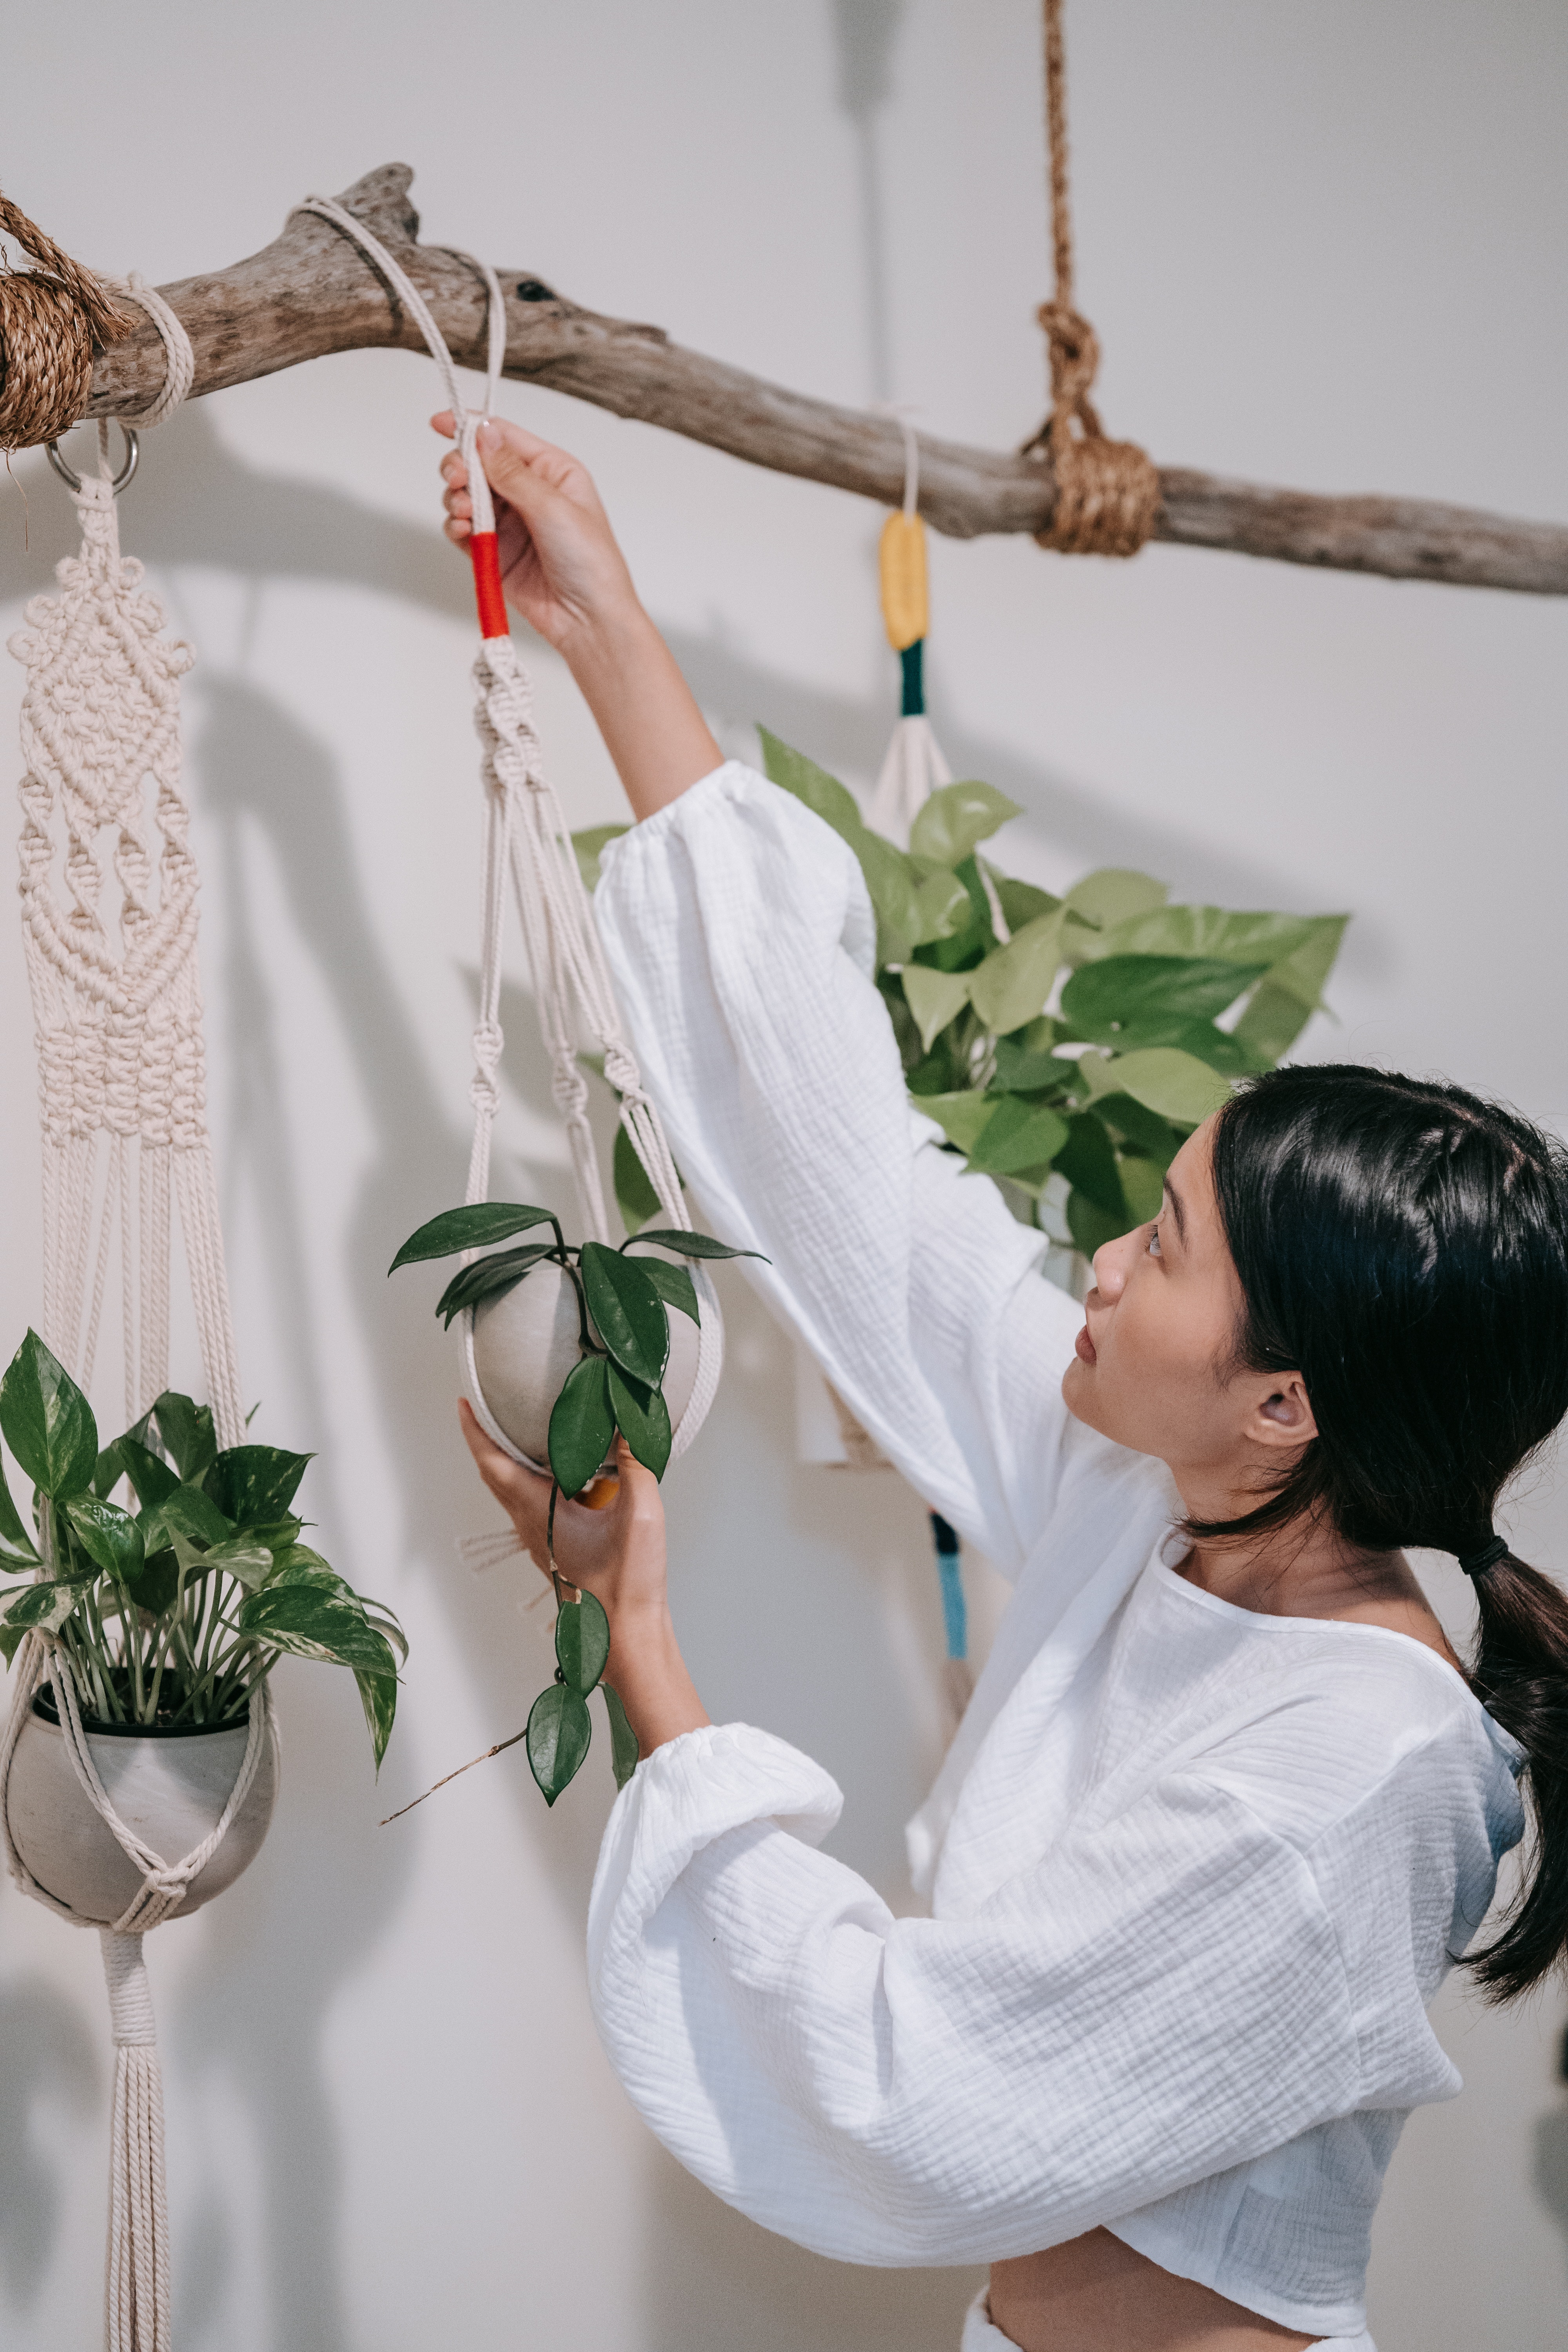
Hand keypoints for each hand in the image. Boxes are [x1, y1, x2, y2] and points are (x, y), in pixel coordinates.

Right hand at [433, 413, 721, 819]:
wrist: (589, 620)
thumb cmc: (591, 563)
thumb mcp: (554, 506)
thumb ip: (512, 471)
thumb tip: (483, 434)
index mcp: (552, 471)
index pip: (504, 438)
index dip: (470, 428)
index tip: (440, 423)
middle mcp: (528, 492)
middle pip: (477, 464)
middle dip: (460, 468)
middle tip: (458, 480)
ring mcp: (510, 523)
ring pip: (466, 496)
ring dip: (456, 499)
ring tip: (465, 514)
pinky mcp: (494, 552)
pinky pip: (463, 531)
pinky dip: (456, 527)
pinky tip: (462, 532)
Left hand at [458, 1401, 709, 1754]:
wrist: (628, 1635)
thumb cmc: (629, 1583)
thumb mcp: (640, 1512)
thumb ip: (634, 1463)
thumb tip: (626, 1422)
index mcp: (540, 1513)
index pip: (494, 1463)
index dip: (476, 1431)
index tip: (464, 1403)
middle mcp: (532, 1527)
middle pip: (497, 1476)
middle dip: (489, 1439)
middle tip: (490, 1407)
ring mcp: (544, 1541)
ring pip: (515, 1492)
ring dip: (513, 1460)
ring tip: (528, 1430)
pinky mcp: (559, 1549)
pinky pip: (536, 1505)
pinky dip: (539, 1479)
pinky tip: (569, 1470)